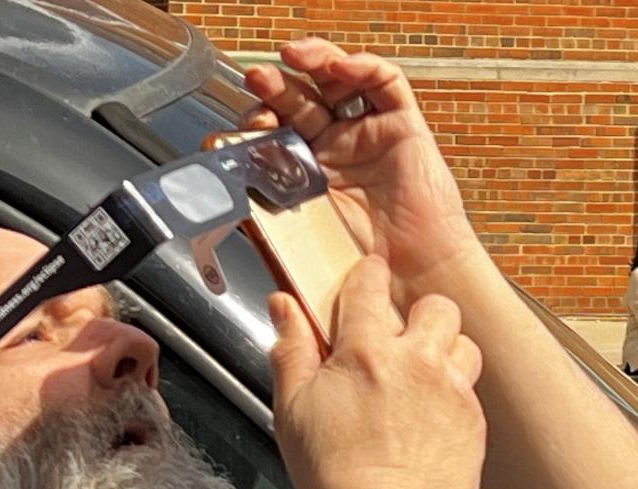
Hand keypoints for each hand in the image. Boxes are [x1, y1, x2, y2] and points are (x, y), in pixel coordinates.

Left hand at [242, 39, 479, 301]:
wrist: (412, 282)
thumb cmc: (364, 275)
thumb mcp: (299, 248)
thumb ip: (264, 224)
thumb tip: (226, 201)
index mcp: (307, 176)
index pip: (275, 132)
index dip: (258, 122)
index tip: (246, 127)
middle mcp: (336, 150)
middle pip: (300, 100)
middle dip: (276, 86)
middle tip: (258, 81)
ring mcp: (369, 135)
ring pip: (338, 80)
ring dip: (314, 61)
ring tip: (292, 57)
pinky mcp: (403, 128)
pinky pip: (385, 83)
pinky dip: (362, 67)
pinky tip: (341, 69)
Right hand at [269, 254, 484, 488]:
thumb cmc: (336, 479)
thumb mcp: (292, 412)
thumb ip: (290, 351)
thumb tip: (283, 306)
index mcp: (366, 352)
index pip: (371, 282)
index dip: (367, 278)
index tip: (365, 286)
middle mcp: (417, 362)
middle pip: (435, 304)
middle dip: (418, 317)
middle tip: (400, 343)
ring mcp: (452, 390)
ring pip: (463, 341)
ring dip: (445, 351)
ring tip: (423, 379)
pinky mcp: (474, 421)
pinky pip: (472, 387)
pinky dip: (455, 393)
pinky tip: (431, 418)